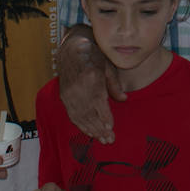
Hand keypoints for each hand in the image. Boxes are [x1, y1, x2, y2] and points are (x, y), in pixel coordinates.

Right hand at [57, 27, 124, 141]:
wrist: (71, 50)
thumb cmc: (93, 55)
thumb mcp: (108, 65)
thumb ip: (115, 84)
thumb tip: (124, 99)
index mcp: (92, 77)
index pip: (98, 102)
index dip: (104, 117)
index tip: (111, 128)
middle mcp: (78, 87)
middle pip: (89, 113)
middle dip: (100, 129)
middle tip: (110, 140)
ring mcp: (69, 93)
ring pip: (80, 117)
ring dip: (91, 130)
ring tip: (102, 140)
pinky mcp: (64, 97)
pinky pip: (72, 115)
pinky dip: (81, 125)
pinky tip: (90, 132)